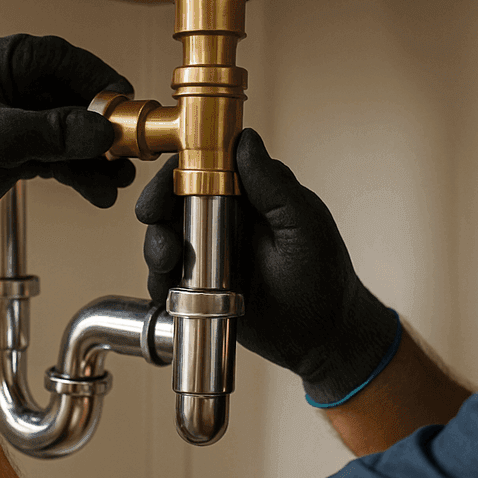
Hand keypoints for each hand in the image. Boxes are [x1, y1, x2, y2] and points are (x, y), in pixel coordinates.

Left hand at [0, 34, 135, 274]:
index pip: (52, 56)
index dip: (91, 73)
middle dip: (97, 124)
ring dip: (91, 155)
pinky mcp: (10, 154)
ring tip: (116, 178)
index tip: (119, 96)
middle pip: (64, 96)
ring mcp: (6, 122)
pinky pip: (54, 155)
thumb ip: (53, 132)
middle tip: (124, 144)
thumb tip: (101, 130)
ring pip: (63, 130)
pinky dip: (76, 172)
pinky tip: (96, 189)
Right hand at [136, 128, 399, 404]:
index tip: (164, 186)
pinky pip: (168, 279)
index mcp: (249, 195)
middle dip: (156, 207)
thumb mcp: (303, 225)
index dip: (176, 171)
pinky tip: (166, 289)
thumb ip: (273, 184)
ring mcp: (210, 254)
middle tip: (153, 220)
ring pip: (165, 238)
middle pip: (173, 201)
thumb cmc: (324, 276)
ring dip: (155, 245)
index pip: (203, 167)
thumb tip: (245, 139)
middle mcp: (225, 219)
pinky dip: (158, 281)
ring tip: (166, 261)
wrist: (323, 338)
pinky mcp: (200, 288)